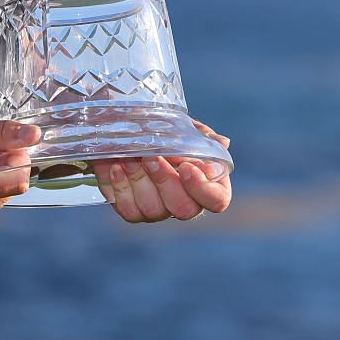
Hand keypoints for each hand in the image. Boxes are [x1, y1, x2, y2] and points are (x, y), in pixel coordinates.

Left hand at [93, 122, 231, 222]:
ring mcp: (160, 211)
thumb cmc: (163, 131)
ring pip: (154, 210)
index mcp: (206, 183)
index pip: (217, 200)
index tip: (185, 167)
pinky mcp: (134, 212)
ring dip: (139, 180)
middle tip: (150, 156)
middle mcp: (186, 202)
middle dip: (165, 181)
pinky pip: (130, 211)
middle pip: (184, 209)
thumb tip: (222, 142)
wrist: (127, 131)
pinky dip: (121, 187)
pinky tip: (116, 166)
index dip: (202, 188)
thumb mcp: (183, 127)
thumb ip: (201, 137)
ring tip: (128, 156)